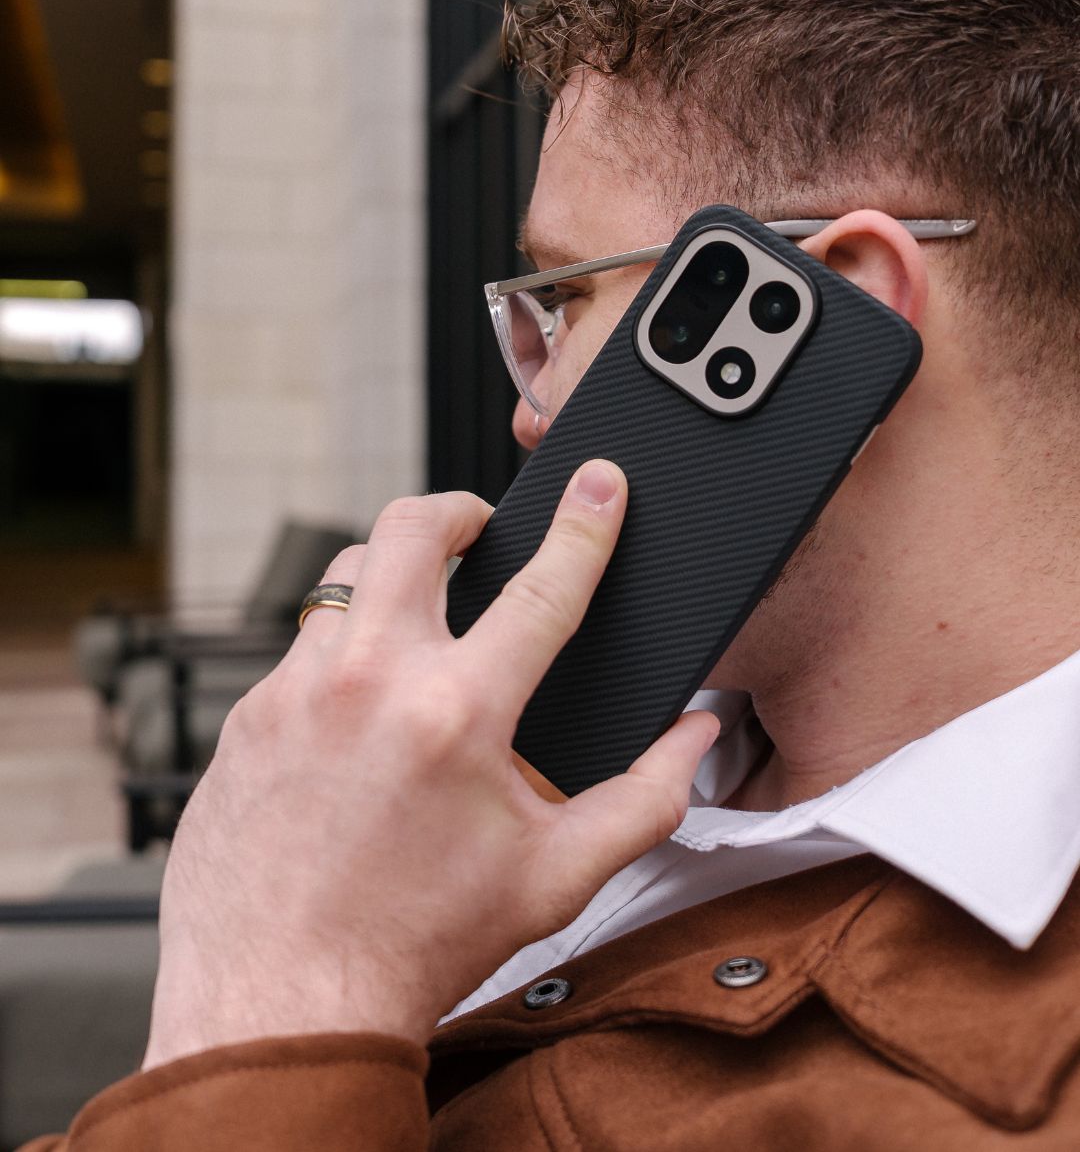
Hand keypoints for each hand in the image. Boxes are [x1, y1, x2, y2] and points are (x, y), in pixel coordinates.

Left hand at [143, 460, 718, 1067]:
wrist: (283, 1004)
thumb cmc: (418, 945)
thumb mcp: (555, 876)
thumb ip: (644, 799)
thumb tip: (693, 739)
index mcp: (457, 714)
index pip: (543, 589)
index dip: (585, 526)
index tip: (599, 483)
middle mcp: (369, 682)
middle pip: (412, 528)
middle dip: (459, 509)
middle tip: (480, 527)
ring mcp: (294, 693)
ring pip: (345, 577)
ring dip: (393, 576)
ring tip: (421, 614)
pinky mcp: (248, 718)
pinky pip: (301, 648)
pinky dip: (343, 652)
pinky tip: (360, 707)